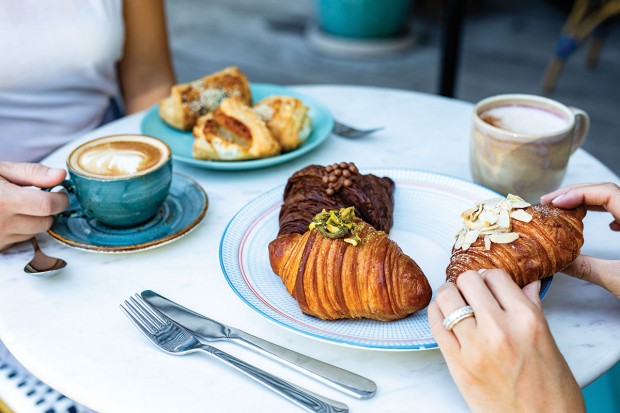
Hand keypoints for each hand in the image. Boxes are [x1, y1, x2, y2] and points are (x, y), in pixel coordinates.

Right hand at [0, 162, 68, 250]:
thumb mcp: (1, 170)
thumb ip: (33, 173)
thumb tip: (61, 175)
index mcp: (4, 200)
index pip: (47, 205)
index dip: (60, 198)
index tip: (59, 191)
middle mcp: (1, 223)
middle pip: (45, 222)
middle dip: (50, 210)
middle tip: (41, 197)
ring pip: (35, 233)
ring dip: (36, 220)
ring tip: (20, 206)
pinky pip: (21, 240)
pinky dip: (22, 230)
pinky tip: (10, 217)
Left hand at [429, 270, 584, 412]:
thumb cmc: (551, 391)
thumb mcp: (549, 343)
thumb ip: (532, 309)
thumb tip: (527, 285)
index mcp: (527, 320)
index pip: (496, 277)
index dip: (491, 277)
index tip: (489, 283)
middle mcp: (498, 329)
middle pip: (468, 281)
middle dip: (468, 282)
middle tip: (471, 290)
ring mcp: (474, 347)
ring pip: (446, 298)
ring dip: (449, 294)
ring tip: (454, 300)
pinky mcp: (456, 364)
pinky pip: (435, 324)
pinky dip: (436, 313)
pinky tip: (443, 314)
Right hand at [541, 182, 619, 297]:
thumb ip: (586, 268)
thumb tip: (557, 263)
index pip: (607, 192)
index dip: (577, 193)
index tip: (554, 204)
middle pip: (609, 191)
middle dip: (577, 194)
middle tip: (550, 203)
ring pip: (618, 199)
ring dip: (591, 201)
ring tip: (567, 209)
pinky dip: (611, 211)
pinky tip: (607, 225)